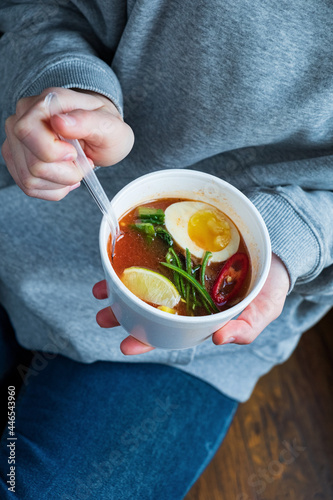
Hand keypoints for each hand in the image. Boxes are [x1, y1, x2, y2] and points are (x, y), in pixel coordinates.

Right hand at [1, 87, 133, 200]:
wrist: (100, 135)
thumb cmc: (104, 128)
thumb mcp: (110, 126)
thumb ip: (87, 122)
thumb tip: (59, 122)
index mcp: (46, 102)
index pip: (27, 131)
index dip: (53, 152)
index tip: (75, 153)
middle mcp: (24, 117)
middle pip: (32, 163)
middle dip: (64, 173)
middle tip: (83, 163)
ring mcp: (17, 140)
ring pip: (29, 179)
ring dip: (60, 182)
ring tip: (75, 169)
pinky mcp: (17, 159)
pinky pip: (28, 186)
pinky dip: (53, 189)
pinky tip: (65, 177)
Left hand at [92, 254, 289, 354]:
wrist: (274, 252)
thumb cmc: (268, 286)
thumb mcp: (264, 310)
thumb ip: (246, 327)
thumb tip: (220, 339)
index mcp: (200, 317)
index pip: (170, 333)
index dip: (148, 340)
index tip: (126, 345)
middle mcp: (186, 298)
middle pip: (150, 310)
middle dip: (124, 314)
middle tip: (102, 316)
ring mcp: (181, 275)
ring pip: (145, 284)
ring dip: (121, 289)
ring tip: (101, 289)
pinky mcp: (181, 251)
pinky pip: (155, 256)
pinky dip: (137, 258)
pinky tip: (119, 259)